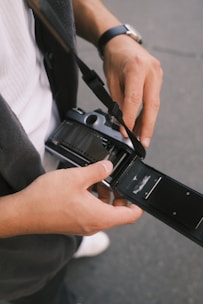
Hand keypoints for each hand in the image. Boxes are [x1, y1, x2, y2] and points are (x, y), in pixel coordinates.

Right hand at [17, 160, 142, 235]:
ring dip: (104, 196)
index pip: (130, 216)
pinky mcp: (74, 223)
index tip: (138, 194)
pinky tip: (83, 187)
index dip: (138, 205)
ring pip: (103, 212)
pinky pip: (91, 213)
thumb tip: (109, 166)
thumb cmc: (47, 200)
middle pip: (117, 213)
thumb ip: (97, 171)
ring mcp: (83, 226)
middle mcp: (94, 225)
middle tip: (113, 181)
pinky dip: (93, 200)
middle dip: (118, 195)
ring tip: (94, 180)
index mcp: (100, 216)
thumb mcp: (77, 178)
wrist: (24, 213)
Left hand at [103, 35, 162, 147]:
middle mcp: (151, 71)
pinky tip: (142, 123)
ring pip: (154, 104)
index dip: (130, 118)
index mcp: (136, 68)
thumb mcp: (111, 80)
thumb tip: (121, 120)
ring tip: (141, 136)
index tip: (125, 132)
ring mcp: (157, 74)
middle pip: (151, 105)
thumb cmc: (114, 58)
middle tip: (143, 142)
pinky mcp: (158, 78)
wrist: (121, 42)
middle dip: (147, 126)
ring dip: (147, 121)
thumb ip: (117, 100)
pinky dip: (148, 112)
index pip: (134, 99)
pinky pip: (153, 99)